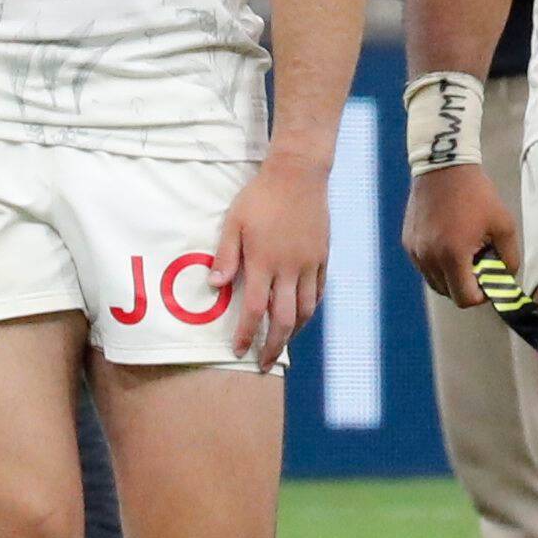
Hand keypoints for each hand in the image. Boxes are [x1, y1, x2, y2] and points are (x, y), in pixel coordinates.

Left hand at [218, 145, 330, 364]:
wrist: (298, 174)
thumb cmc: (260, 196)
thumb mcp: (234, 222)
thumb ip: (225, 256)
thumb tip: (214, 286)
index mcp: (264, 262)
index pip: (255, 309)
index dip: (246, 333)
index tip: (238, 350)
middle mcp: (289, 269)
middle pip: (284, 319)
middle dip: (274, 346)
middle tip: (266, 364)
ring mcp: (309, 264)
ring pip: (306, 309)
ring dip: (293, 332)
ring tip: (282, 343)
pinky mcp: (322, 256)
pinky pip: (319, 291)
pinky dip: (311, 309)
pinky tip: (302, 316)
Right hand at [400, 155, 517, 308]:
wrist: (444, 166)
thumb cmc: (477, 194)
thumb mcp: (504, 224)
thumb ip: (509, 258)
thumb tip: (505, 279)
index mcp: (453, 255)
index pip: (465, 299)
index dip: (481, 295)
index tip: (489, 280)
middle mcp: (429, 258)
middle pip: (449, 293)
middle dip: (466, 285)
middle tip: (479, 263)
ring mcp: (415, 251)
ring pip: (435, 282)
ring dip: (451, 276)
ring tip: (464, 251)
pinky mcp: (408, 243)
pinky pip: (424, 266)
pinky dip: (438, 263)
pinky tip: (449, 241)